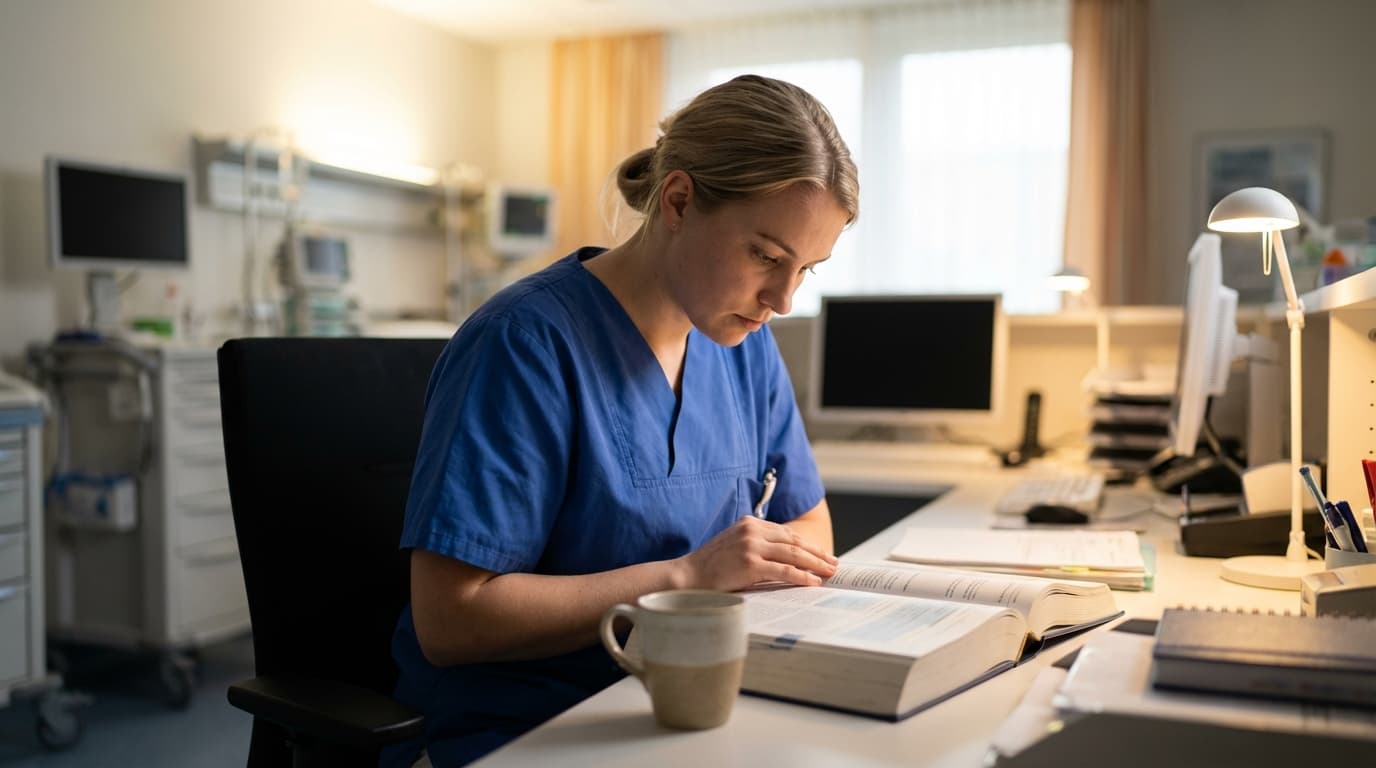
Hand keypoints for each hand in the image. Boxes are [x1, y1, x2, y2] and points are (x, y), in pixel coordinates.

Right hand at [677, 516, 838, 590]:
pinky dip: (801, 576)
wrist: (687, 575)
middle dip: (817, 553)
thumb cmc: (710, 565)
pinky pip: (784, 570)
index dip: (807, 543)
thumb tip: (785, 559)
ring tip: (830, 572)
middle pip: (794, 541)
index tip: (821, 553)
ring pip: (793, 554)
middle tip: (833, 562)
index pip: (786, 532)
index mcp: (749, 523)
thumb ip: (756, 545)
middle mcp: (752, 530)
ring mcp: (751, 546)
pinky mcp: (750, 564)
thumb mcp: (734, 545)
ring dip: (815, 564)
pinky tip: (813, 581)